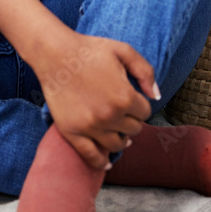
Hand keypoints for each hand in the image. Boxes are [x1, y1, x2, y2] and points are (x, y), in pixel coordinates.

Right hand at [32, 26, 158, 170]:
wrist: (54, 53)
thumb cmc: (89, 49)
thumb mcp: (122, 50)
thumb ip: (145, 71)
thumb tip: (156, 96)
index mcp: (125, 96)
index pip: (145, 113)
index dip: (139, 105)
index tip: (129, 98)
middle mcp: (110, 115)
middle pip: (133, 130)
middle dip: (130, 120)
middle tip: (121, 111)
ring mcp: (90, 126)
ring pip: (117, 145)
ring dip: (120, 139)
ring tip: (115, 130)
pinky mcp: (72, 132)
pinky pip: (91, 156)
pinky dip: (101, 162)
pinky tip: (106, 162)